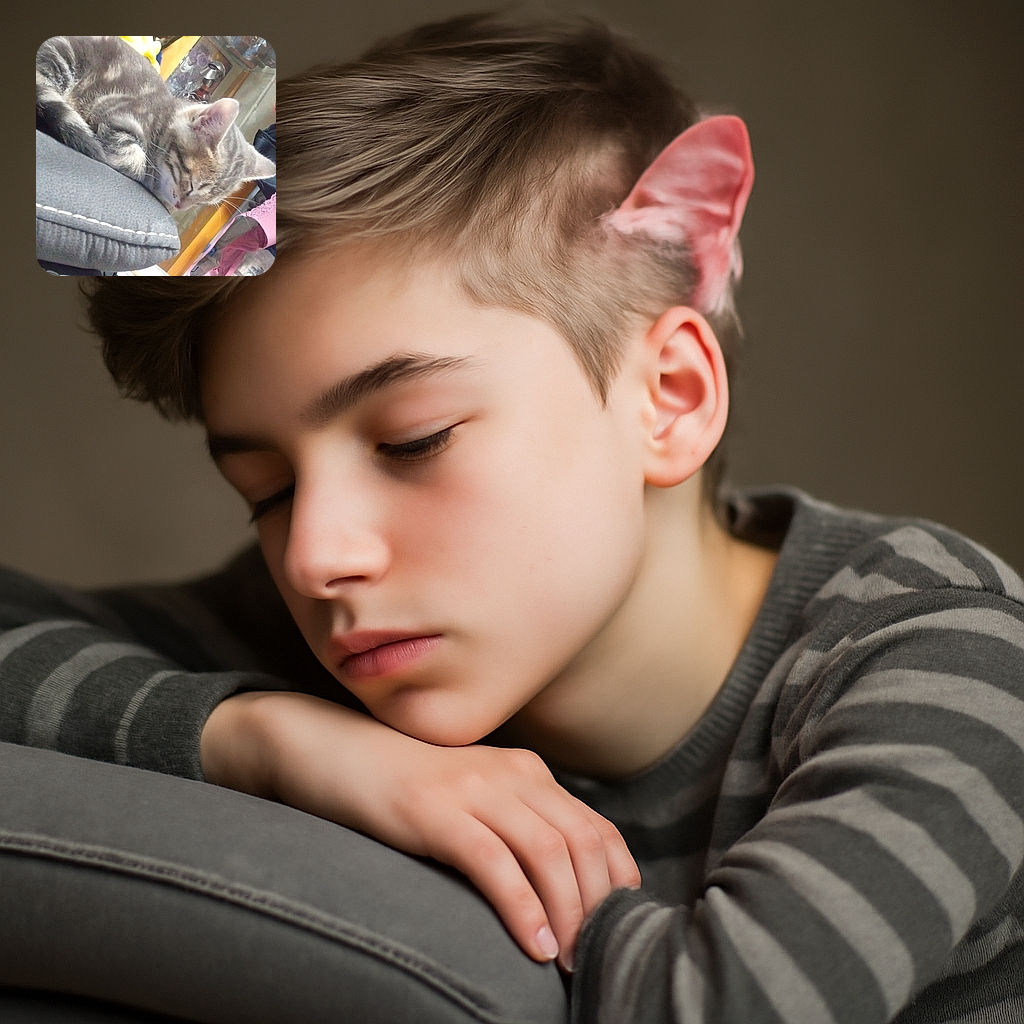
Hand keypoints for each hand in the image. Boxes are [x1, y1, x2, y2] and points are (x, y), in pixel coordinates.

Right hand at [201, 691, 640, 968]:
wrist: (333, 749)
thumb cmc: (403, 786)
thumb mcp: (471, 798)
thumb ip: (512, 823)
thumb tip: (555, 883)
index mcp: (526, 771)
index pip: (595, 826)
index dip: (617, 878)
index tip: (620, 925)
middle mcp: (510, 773)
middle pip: (581, 841)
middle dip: (599, 904)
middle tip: (600, 954)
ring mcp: (472, 789)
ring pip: (547, 852)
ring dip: (568, 913)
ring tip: (570, 959)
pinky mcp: (435, 812)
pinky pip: (494, 863)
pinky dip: (522, 907)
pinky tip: (534, 945)